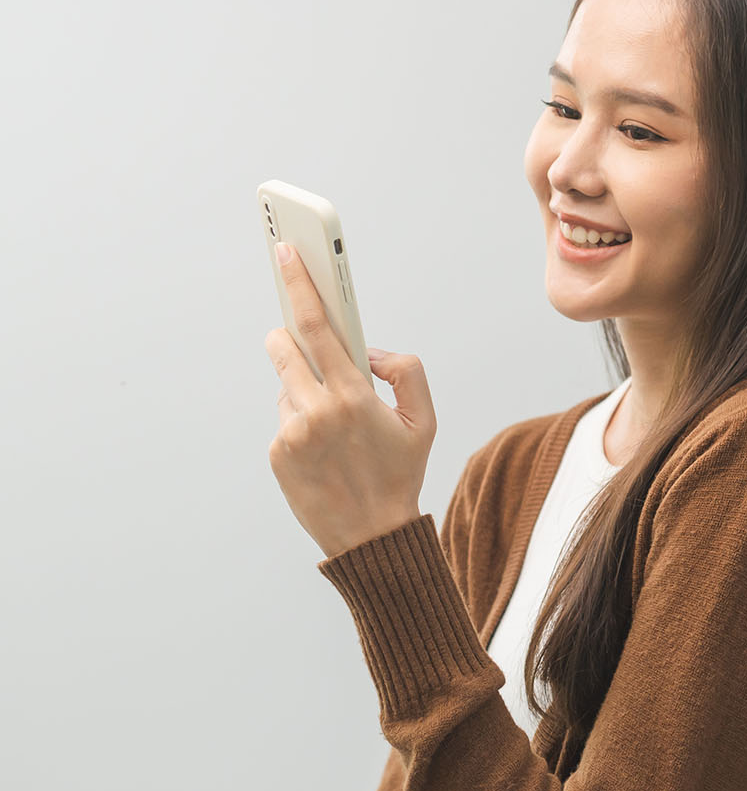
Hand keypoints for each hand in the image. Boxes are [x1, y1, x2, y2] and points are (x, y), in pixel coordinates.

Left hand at [263, 242, 435, 558]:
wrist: (372, 537)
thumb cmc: (401, 474)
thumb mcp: (425, 420)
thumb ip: (407, 370)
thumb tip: (371, 352)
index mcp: (353, 396)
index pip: (316, 327)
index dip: (299, 285)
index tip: (285, 252)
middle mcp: (315, 410)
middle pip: (284, 347)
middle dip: (291, 338)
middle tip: (305, 343)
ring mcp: (290, 433)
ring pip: (286, 386)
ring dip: (304, 390)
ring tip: (336, 427)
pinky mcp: (276, 453)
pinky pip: (284, 419)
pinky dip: (301, 423)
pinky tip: (325, 450)